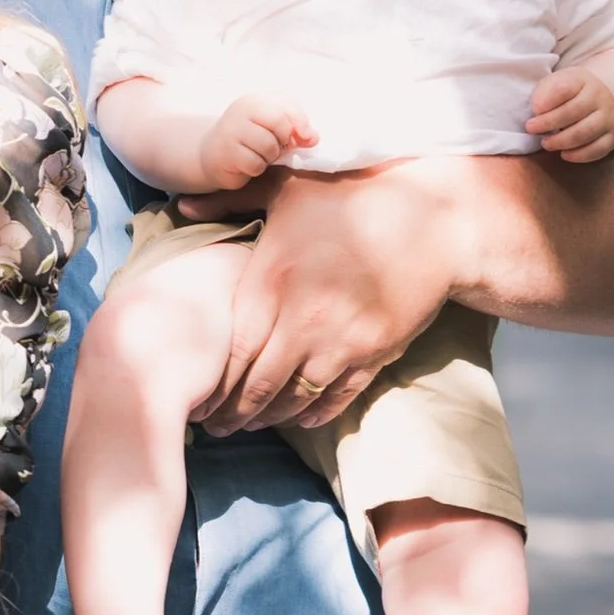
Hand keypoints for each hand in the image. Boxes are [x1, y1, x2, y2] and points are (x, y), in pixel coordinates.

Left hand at [181, 162, 464, 430]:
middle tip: (218, 428)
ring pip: (296, 396)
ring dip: (272, 417)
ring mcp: (340, 340)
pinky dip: (318, 413)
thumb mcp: (286, 186)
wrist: (431, 216)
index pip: (234, 351)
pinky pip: (339, 396)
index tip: (200, 398)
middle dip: (235, 412)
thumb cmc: (352, 193)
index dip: (215, 383)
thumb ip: (232, 199)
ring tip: (252, 426)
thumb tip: (183, 206)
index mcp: (272, 282)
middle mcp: (301, 319)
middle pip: (260, 383)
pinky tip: (302, 420)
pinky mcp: (374, 351)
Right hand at [202, 94, 315, 187]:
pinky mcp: (226, 153)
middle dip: (284, 140)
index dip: (301, 123)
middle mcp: (241, 111)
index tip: (306, 137)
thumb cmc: (248, 138)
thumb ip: (295, 128)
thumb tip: (313, 138)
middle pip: (280, 123)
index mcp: (255, 101)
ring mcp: (231, 131)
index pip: (287, 105)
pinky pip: (256, 164)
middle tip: (276, 146)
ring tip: (259, 154)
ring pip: (269, 146)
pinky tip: (248, 163)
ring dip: (270, 156)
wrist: (212, 153)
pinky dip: (257, 168)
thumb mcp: (272, 126)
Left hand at [527, 67, 613, 162]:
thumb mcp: (555, 83)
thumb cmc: (569, 94)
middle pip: (573, 111)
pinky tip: (564, 154)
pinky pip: (598, 149)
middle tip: (532, 129)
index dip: (546, 101)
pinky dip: (578, 155)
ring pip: (585, 132)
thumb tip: (537, 110)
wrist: (601, 101)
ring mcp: (608, 117)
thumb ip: (543, 93)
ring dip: (561, 141)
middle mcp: (599, 97)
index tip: (534, 110)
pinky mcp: (613, 136)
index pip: (564, 88)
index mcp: (581, 80)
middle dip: (548, 123)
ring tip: (546, 143)